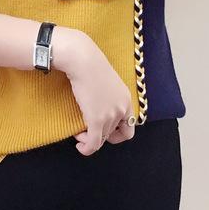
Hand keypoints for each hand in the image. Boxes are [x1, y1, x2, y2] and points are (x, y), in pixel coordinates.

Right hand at [51, 27, 135, 155]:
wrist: (84, 61)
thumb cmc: (90, 66)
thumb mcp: (107, 83)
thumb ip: (108, 97)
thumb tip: (97, 105)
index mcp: (126, 100)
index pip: (129, 127)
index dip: (116, 133)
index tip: (103, 129)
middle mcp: (122, 109)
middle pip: (113, 133)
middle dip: (98, 135)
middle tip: (85, 131)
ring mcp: (111, 115)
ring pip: (102, 138)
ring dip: (89, 139)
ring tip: (79, 133)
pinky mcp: (97, 119)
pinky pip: (94, 143)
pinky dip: (87, 149)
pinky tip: (80, 147)